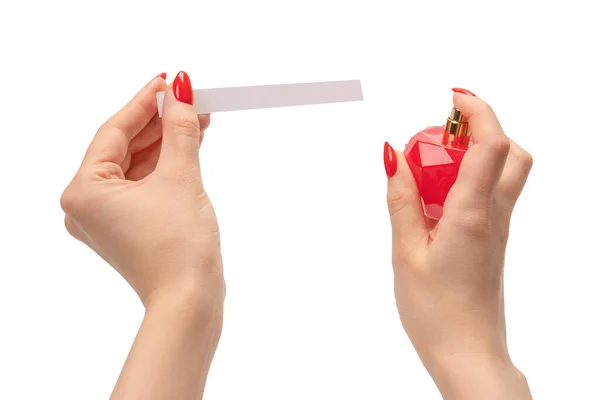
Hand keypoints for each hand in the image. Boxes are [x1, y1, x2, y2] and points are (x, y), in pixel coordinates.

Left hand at [60, 71, 222, 398]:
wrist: (190, 300)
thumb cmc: (178, 250)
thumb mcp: (181, 176)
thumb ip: (180, 130)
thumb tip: (181, 95)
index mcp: (84, 191)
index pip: (114, 130)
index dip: (145, 101)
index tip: (168, 80)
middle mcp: (88, 205)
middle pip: (125, 146)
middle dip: (160, 121)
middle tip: (188, 97)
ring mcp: (108, 218)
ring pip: (137, 164)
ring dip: (167, 142)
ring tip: (196, 118)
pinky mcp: (129, 226)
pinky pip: (144, 183)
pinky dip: (166, 165)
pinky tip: (187, 146)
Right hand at [384, 91, 532, 398]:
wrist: (467, 353)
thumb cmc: (436, 311)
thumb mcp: (406, 254)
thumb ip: (401, 202)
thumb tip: (394, 159)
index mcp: (472, 214)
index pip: (491, 144)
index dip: (477, 110)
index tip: (452, 96)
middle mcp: (494, 216)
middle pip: (511, 152)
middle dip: (483, 125)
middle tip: (444, 127)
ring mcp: (498, 229)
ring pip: (505, 172)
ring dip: (478, 150)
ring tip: (435, 158)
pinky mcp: (492, 240)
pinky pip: (490, 194)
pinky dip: (470, 177)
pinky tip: (436, 195)